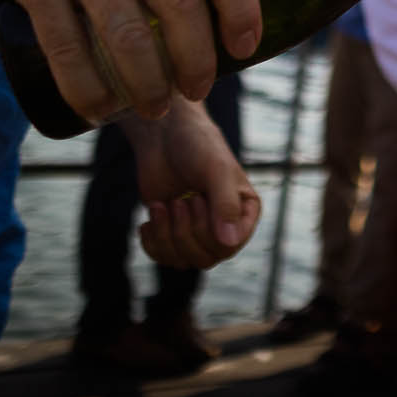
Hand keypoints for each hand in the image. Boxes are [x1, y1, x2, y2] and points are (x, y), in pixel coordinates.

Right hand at [0, 0, 261, 124]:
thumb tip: (238, 16)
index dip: (241, 8)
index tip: (244, 48)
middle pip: (179, 4)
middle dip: (195, 61)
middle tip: (197, 90)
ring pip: (126, 37)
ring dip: (147, 86)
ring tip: (156, 107)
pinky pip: (67, 48)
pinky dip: (87, 90)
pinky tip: (100, 108)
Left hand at [125, 100, 260, 269]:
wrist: (165, 136)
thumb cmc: (197, 146)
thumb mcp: (216, 171)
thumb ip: (225, 205)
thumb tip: (229, 243)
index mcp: (244, 213)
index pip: (229, 246)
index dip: (208, 230)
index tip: (197, 198)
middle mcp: (224, 226)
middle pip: (205, 258)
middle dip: (185, 231)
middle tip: (180, 200)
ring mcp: (198, 231)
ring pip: (184, 261)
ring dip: (167, 235)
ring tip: (163, 205)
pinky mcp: (172, 232)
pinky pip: (163, 257)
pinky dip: (152, 241)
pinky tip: (152, 216)